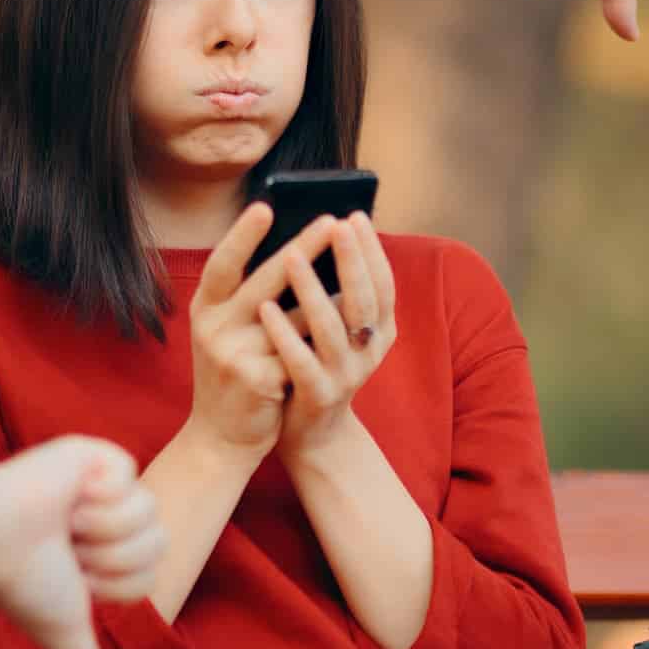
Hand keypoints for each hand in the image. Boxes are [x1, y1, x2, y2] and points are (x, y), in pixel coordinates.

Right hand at [0, 436, 163, 648]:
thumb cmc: (23, 583)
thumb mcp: (67, 638)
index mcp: (106, 555)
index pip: (151, 572)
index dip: (116, 580)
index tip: (73, 574)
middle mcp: (109, 520)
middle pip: (158, 540)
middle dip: (111, 554)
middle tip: (67, 546)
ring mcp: (104, 484)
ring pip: (147, 508)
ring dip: (100, 524)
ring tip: (62, 520)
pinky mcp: (98, 453)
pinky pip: (130, 474)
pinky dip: (96, 491)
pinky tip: (66, 492)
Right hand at [186, 204, 343, 457]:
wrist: (221, 437)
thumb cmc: (234, 371)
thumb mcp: (228, 330)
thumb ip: (250, 298)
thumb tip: (298, 252)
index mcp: (204, 308)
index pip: (221, 264)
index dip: (242, 236)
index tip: (265, 207)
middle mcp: (213, 328)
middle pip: (264, 281)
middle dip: (303, 248)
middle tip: (332, 220)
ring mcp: (234, 355)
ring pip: (294, 317)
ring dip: (329, 293)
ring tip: (357, 263)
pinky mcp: (258, 381)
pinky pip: (303, 351)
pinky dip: (327, 337)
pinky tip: (351, 324)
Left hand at [260, 213, 397, 457]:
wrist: (312, 434)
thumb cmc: (319, 364)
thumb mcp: (339, 329)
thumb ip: (339, 292)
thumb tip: (324, 231)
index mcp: (381, 331)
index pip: (383, 283)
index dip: (371, 251)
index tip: (355, 215)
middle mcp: (369, 352)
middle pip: (364, 300)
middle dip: (351, 260)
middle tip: (333, 223)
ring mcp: (345, 376)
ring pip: (331, 329)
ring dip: (311, 289)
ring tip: (291, 254)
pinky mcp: (317, 397)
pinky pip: (300, 363)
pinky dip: (284, 334)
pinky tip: (265, 308)